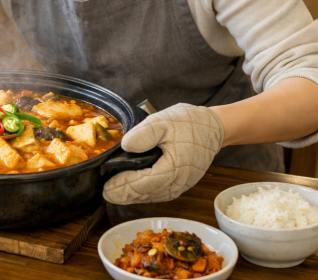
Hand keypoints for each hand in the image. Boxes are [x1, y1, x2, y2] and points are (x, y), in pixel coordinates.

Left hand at [103, 103, 223, 204]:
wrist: (213, 128)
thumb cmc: (188, 123)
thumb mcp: (163, 121)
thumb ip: (144, 134)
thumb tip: (126, 147)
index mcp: (173, 168)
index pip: (143, 183)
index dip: (123, 187)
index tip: (106, 188)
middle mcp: (177, 183)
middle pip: (145, 194)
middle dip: (124, 195)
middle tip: (104, 193)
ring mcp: (180, 186)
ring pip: (151, 197)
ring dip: (132, 197)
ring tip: (113, 193)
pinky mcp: (180, 185)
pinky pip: (158, 193)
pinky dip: (143, 194)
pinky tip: (131, 191)